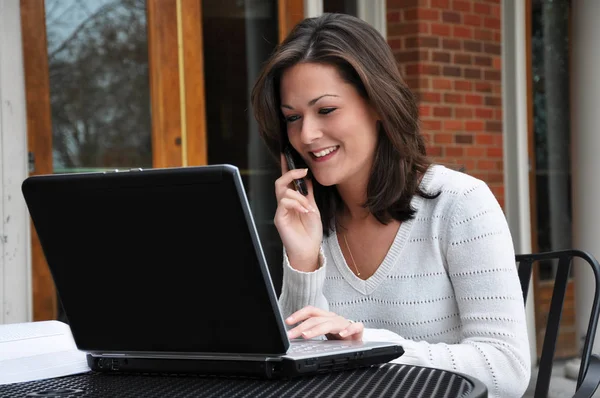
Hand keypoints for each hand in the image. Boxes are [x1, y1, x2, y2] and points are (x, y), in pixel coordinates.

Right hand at [274, 153, 322, 271]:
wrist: (309, 250)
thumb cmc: (310, 232)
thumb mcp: (313, 208)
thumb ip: (308, 194)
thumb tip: (308, 178)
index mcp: (292, 201)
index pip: (287, 181)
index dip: (286, 167)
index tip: (288, 153)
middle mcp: (284, 204)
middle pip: (280, 182)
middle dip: (291, 173)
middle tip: (303, 171)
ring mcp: (280, 211)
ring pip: (282, 191)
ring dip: (298, 196)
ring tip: (308, 206)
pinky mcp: (279, 219)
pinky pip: (283, 203)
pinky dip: (296, 203)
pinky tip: (304, 210)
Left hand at [285, 306, 363, 340]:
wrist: (358, 337)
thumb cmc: (339, 334)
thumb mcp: (323, 332)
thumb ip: (311, 331)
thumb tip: (294, 334)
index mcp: (325, 317)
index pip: (310, 311)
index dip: (298, 315)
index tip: (287, 321)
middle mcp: (333, 318)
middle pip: (315, 319)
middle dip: (301, 327)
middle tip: (290, 334)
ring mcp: (345, 323)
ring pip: (330, 324)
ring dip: (316, 330)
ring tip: (306, 335)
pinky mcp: (357, 330)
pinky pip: (355, 327)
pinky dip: (349, 330)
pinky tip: (342, 335)